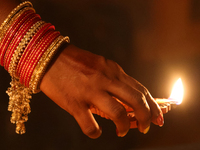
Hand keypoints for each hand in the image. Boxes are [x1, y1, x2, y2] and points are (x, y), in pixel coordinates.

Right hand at [40, 44, 163, 138]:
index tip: (159, 116)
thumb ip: (115, 81)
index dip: (153, 105)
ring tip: (122, 131)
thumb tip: (129, 99)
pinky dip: (96, 132)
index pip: (141, 89)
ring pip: (118, 113)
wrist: (50, 57)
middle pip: (136, 100)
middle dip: (147, 117)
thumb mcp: (101, 66)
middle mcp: (106, 80)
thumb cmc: (77, 63)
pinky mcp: (75, 103)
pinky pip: (90, 124)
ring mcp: (90, 91)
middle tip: (146, 127)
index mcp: (113, 71)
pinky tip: (96, 131)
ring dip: (124, 126)